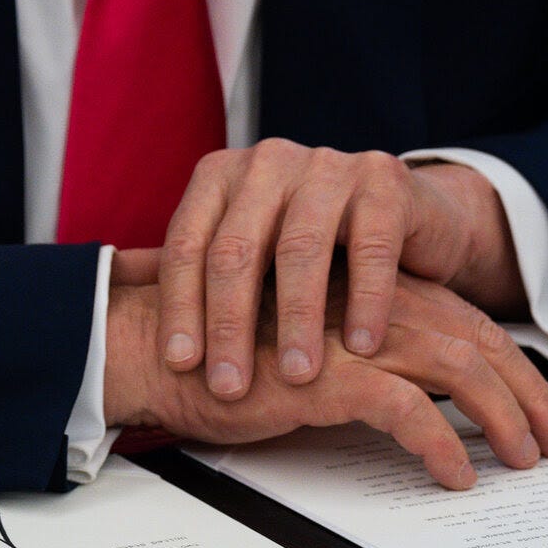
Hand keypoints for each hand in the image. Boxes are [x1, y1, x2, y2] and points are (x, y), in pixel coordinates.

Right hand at [105, 270, 547, 488]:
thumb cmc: (224, 347)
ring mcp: (349, 332)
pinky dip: (441, 444)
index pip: (463, 317)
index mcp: (366, 286)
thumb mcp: (303, 339)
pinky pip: (409, 409)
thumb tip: (408, 385)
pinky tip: (455, 473)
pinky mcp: (326, 372)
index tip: (535, 405)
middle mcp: (367, 300)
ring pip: (459, 368)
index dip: (509, 362)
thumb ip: (353, 345)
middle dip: (526, 393)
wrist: (158, 346)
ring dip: (502, 418)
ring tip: (522, 460)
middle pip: (476, 338)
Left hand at [157, 140, 525, 398]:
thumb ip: (205, 274)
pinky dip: (365, 300)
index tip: (181, 365)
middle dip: (228, 325)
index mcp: (221, 176)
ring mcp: (327, 166)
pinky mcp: (383, 179)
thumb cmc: (314, 242)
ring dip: (296, 320)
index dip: (180, 308)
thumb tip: (143, 324)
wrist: (404, 212)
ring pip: (299, 249)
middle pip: (235, 250)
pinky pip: (370, 247)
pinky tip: (361, 345)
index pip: (187, 245)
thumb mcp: (252, 248)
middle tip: (230, 384)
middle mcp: (267, 163)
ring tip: (296, 374)